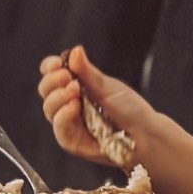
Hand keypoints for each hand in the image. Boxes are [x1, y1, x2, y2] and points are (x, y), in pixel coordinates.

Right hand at [37, 43, 157, 169]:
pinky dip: (63, 117)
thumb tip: (74, 51)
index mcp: (76, 86)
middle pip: (46, 90)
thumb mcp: (108, 86)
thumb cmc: (131, 111)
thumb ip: (88, 72)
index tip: (57, 63)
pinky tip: (73, 107)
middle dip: (52, 81)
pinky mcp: (74, 142)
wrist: (147, 135)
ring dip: (57, 98)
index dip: (50, 67)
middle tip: (67, 77)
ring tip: (74, 91)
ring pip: (49, 110)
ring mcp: (70, 123)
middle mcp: (69, 104)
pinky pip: (59, 131)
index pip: (52, 73)